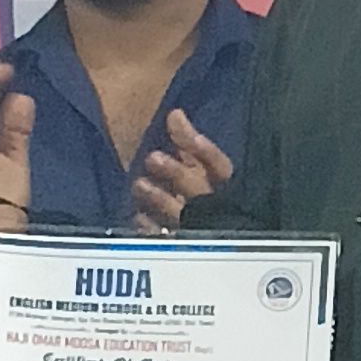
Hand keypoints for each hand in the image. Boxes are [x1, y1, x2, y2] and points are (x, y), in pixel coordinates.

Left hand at [129, 109, 232, 234]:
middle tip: (152, 158)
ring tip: (139, 184)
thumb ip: (187, 142)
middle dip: (176, 173)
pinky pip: (163, 237)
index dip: (207, 152)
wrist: (210, 246)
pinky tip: (138, 216)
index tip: (193, 136)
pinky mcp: (177, 245)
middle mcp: (211, 206)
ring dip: (159, 198)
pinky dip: (150, 226)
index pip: (220, 167)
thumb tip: (175, 114)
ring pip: (180, 213)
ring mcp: (195, 227)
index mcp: (221, 185)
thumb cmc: (201, 197)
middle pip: (198, 189)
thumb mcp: (197, 168)